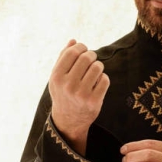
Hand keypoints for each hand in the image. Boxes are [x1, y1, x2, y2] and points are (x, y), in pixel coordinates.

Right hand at [49, 39, 109, 154]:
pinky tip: (98, 82)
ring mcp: (81, 94)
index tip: (84, 49)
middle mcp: (68, 85)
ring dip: (98, 66)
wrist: (69, 120)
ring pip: (97, 67)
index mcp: (56, 77)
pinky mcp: (94, 101)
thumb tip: (73, 41)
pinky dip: (103, 78)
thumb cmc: (63, 93)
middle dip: (91, 55)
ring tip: (95, 71)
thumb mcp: (57, 77)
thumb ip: (63, 58)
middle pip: (86, 58)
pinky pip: (105, 80)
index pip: (72, 53)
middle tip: (92, 59)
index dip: (81, 47)